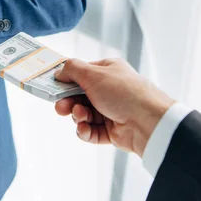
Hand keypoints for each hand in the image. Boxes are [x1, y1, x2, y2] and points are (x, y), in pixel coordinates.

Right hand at [54, 59, 174, 156]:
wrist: (148, 122)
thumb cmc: (124, 93)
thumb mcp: (94, 74)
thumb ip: (72, 69)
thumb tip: (59, 71)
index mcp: (108, 72)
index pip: (82, 73)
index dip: (67, 80)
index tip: (52, 86)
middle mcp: (110, 90)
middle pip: (80, 96)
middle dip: (68, 102)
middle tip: (60, 107)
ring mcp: (111, 111)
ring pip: (84, 114)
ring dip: (78, 116)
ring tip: (80, 117)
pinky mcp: (112, 131)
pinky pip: (91, 131)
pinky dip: (85, 131)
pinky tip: (84, 129)